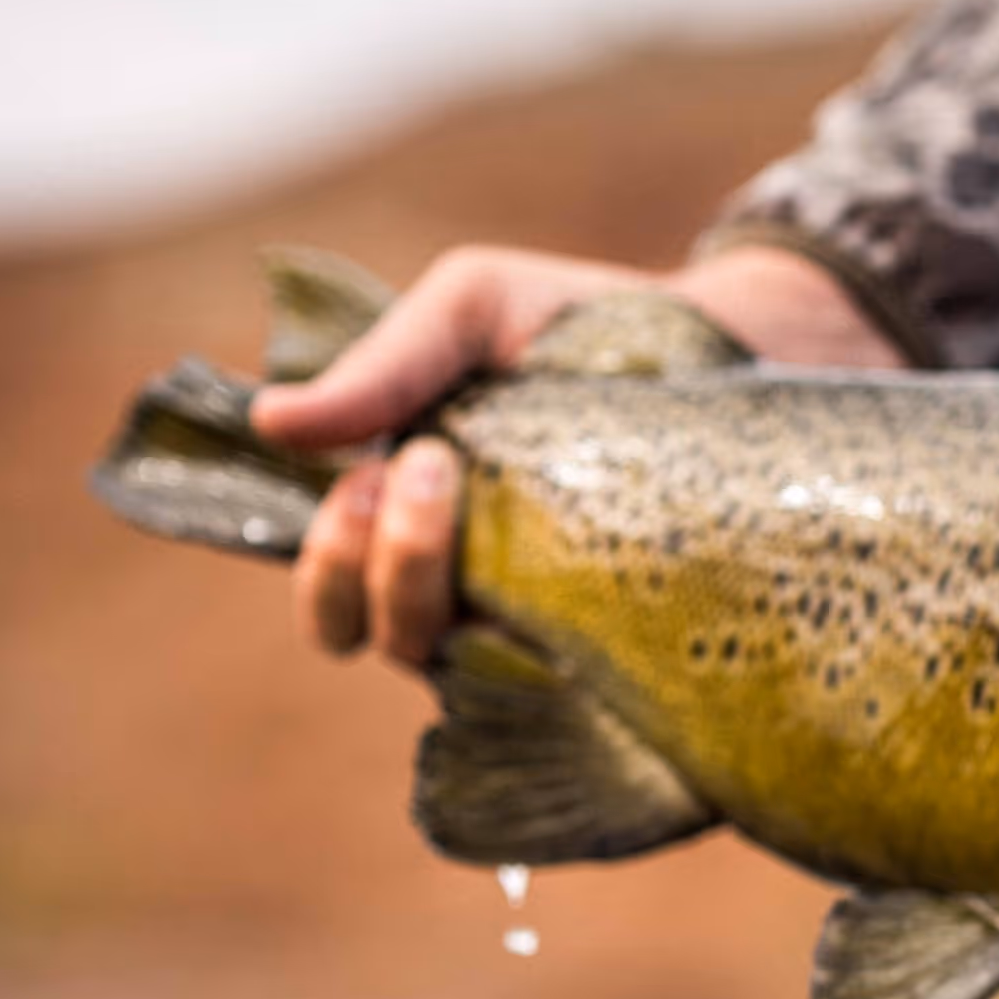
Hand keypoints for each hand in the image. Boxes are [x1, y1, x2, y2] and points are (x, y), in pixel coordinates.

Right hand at [251, 243, 906, 666]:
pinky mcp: (630, 651)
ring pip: (465, 666)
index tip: (377, 471)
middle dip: (384, 566)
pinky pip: (575, 690)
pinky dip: (556, 648)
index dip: (329, 561)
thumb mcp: (478, 308)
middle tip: (427, 470)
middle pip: (387, 640)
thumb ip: (386, 363)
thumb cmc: (582, 330)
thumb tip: (270, 421)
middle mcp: (472, 595)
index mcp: (412, 529)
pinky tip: (575, 583)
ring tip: (486, 496)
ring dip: (450, 587)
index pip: (335, 601)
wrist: (729, 344)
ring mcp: (549, 629)